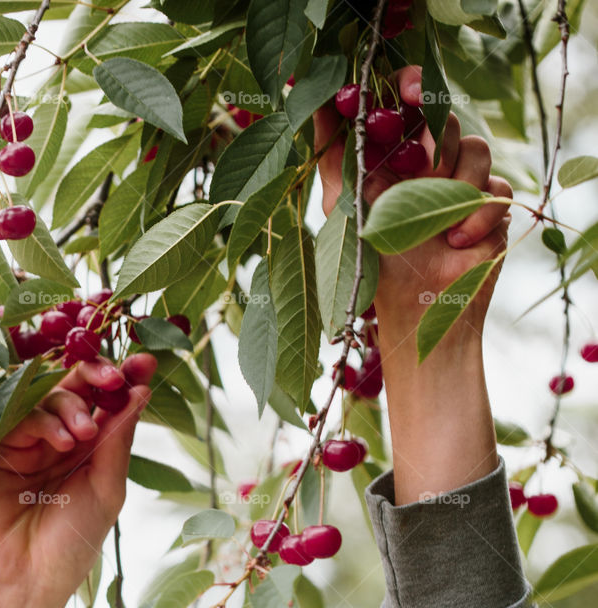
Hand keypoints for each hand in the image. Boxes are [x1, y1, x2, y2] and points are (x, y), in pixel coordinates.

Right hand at [0, 351, 155, 607]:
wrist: (26, 576)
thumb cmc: (72, 542)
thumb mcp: (107, 488)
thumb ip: (117, 439)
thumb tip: (141, 391)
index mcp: (92, 452)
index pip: (108, 404)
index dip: (125, 380)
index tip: (145, 361)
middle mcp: (61, 441)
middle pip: (76, 388)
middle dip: (97, 376)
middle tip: (113, 379)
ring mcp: (29, 443)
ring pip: (48, 396)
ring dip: (70, 405)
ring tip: (82, 435)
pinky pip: (18, 413)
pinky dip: (42, 419)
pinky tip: (61, 442)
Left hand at [314, 65, 511, 344]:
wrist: (414, 314)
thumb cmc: (374, 265)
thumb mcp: (344, 207)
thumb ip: (333, 155)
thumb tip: (318, 98)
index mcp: (395, 157)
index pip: (408, 101)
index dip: (413, 85)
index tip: (412, 91)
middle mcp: (430, 164)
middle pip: (446, 119)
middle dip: (435, 145)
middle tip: (422, 175)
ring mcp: (463, 183)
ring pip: (477, 148)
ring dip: (455, 185)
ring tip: (436, 224)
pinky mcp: (491, 206)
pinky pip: (497, 188)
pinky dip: (477, 214)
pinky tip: (456, 241)